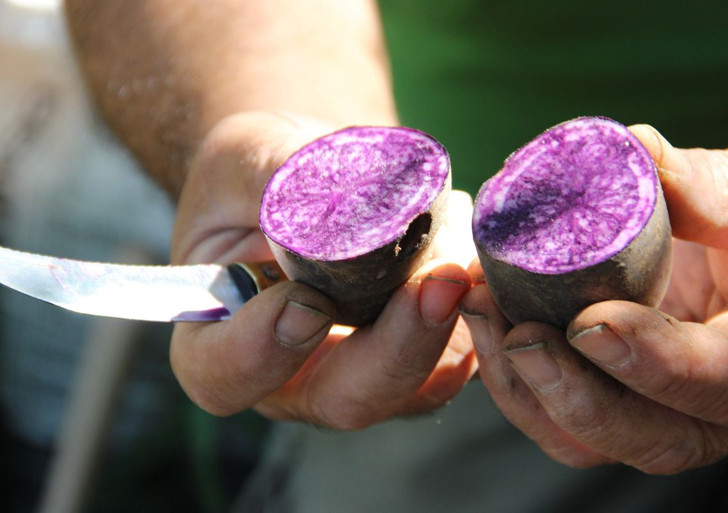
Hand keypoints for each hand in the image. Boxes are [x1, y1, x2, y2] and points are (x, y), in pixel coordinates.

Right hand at [170, 112, 476, 428]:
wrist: (318, 179)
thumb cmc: (261, 174)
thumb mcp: (243, 159)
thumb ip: (271, 178)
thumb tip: (337, 203)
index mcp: (223, 342)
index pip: (226, 375)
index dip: (262, 354)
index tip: (304, 303)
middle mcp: (296, 374)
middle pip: (345, 398)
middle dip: (397, 350)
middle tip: (434, 286)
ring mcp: (366, 372)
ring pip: (416, 386)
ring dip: (453, 328)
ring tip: (467, 255)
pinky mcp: (422, 353)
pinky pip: (460, 357)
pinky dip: (480, 316)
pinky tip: (483, 259)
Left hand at [461, 123, 727, 472]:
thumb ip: (724, 190)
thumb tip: (635, 152)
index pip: (723, 383)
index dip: (654, 364)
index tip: (592, 324)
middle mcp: (723, 401)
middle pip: (643, 435)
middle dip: (570, 393)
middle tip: (518, 332)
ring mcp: (663, 394)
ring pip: (588, 431)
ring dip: (524, 383)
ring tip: (482, 308)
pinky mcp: (620, 373)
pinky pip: (562, 393)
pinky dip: (514, 363)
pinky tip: (483, 303)